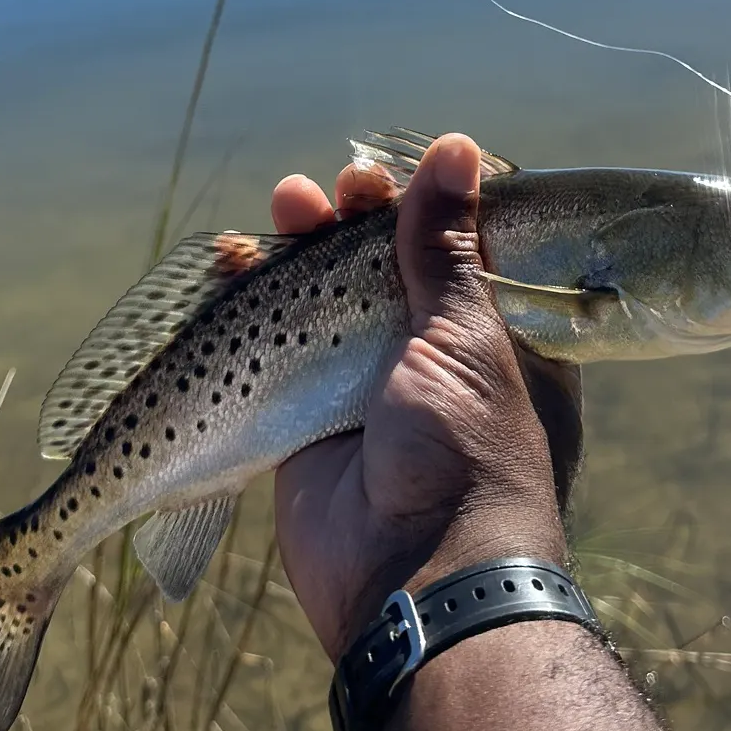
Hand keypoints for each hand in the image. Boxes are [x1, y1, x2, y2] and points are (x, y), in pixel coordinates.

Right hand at [271, 133, 583, 660]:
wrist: (416, 581)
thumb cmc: (467, 454)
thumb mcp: (466, 339)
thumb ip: (445, 248)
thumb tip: (456, 149)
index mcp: (497, 340)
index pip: (456, 251)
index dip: (418, 209)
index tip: (387, 178)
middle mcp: (434, 362)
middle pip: (382, 269)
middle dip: (350, 223)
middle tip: (325, 193)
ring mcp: (367, 392)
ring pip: (324, 303)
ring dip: (299, 250)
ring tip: (284, 203)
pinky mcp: (308, 420)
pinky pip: (275, 351)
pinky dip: (250, 305)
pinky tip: (234, 260)